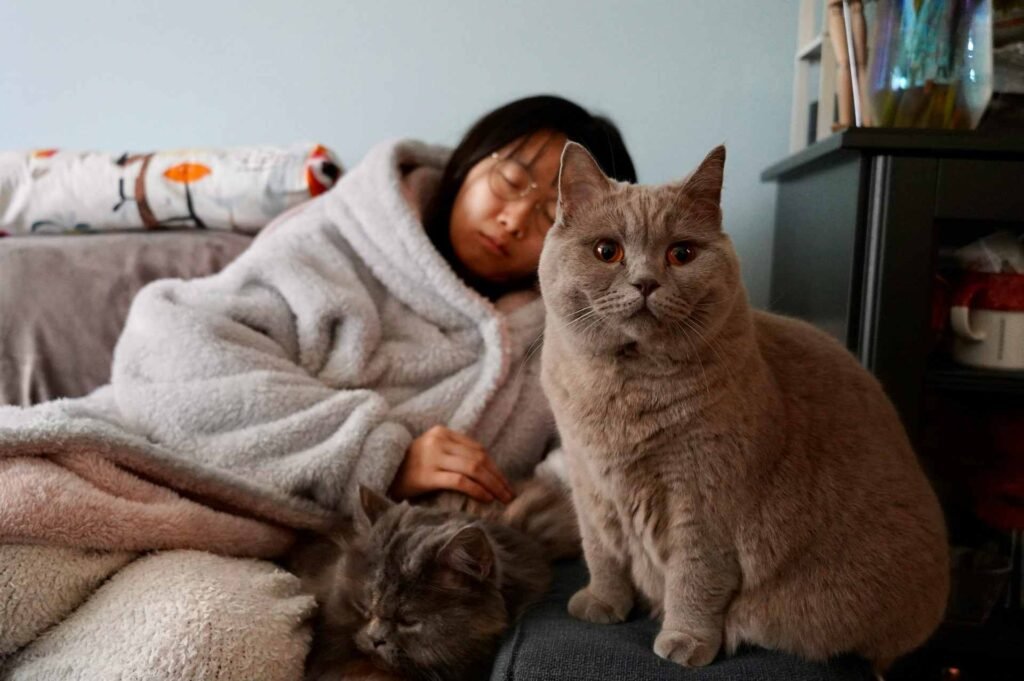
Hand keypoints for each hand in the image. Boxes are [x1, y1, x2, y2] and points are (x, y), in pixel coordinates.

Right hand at [389, 426, 514, 503]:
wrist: (380, 476)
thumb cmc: (409, 470)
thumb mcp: (432, 453)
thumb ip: (453, 454)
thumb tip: (486, 471)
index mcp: (441, 432)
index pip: (477, 448)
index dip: (495, 467)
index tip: (505, 483)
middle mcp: (437, 441)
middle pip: (478, 458)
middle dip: (498, 477)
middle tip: (510, 494)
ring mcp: (432, 457)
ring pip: (473, 468)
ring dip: (492, 485)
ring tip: (502, 499)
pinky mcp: (427, 475)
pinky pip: (459, 480)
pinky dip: (476, 489)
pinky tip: (486, 498)